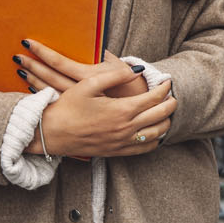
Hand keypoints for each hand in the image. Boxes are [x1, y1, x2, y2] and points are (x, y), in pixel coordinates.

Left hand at [14, 39, 148, 99]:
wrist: (140, 109)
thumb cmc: (128, 84)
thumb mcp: (117, 67)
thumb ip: (102, 54)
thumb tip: (91, 40)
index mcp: (90, 76)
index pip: (60, 62)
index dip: (43, 52)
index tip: (27, 42)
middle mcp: (81, 91)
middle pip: (50, 77)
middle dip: (32, 66)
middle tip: (17, 57)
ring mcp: (78, 104)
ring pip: (50, 91)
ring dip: (34, 81)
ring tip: (21, 70)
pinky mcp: (78, 112)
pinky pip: (56, 102)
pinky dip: (43, 96)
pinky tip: (32, 89)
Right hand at [39, 66, 177, 157]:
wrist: (51, 133)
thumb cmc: (68, 106)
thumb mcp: (89, 83)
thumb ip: (115, 75)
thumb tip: (137, 70)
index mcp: (121, 110)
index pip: (154, 98)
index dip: (164, 88)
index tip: (167, 80)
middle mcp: (126, 128)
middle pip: (161, 117)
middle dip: (171, 104)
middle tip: (172, 95)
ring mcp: (122, 142)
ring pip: (156, 134)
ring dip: (165, 122)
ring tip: (165, 112)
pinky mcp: (117, 152)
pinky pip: (144, 148)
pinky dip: (154, 139)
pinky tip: (153, 131)